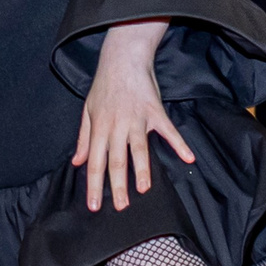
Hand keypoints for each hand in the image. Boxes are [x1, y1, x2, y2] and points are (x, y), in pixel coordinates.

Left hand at [73, 19, 192, 211]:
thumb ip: (83, 138)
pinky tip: (188, 158)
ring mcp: (137, 119)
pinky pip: (168, 131)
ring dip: (142, 170)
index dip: (94, 185)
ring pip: (139, 149)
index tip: (95, 206)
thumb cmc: (104, 85)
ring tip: (143, 189)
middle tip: (121, 207)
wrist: (123, 58)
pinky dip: (179, 144)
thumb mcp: (87, 110)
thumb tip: (77, 162)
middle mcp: (117, 126)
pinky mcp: (155, 111)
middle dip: (118, 186)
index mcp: (99, 128)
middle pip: (116, 160)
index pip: (95, 162)